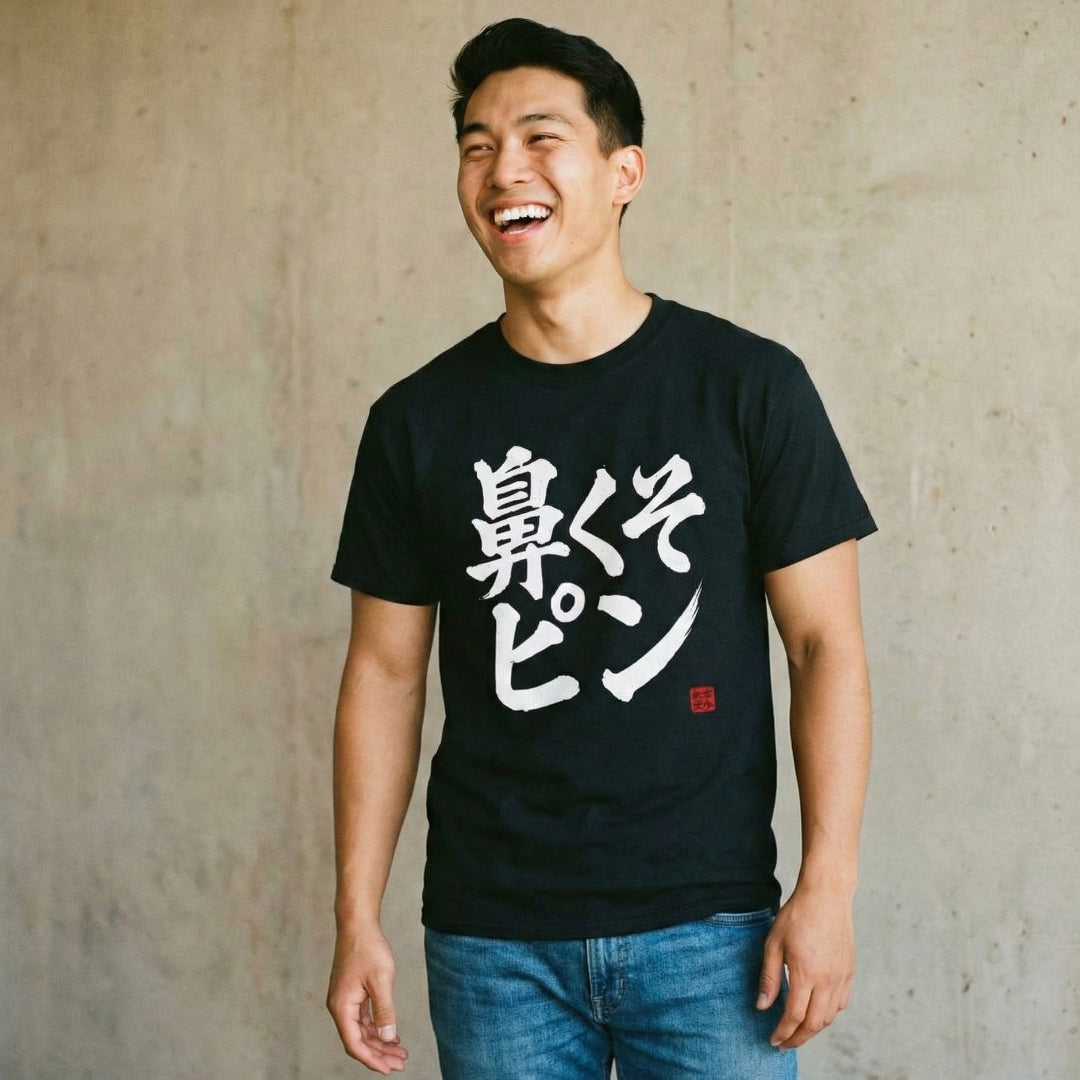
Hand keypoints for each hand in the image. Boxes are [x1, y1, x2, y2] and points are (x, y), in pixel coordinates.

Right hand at [326, 924, 408, 1073]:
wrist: (357, 923)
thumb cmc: (367, 948)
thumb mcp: (381, 980)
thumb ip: (384, 1011)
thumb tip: (388, 1038)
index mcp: (342, 1007)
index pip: (355, 1044)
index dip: (372, 1059)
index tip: (390, 1069)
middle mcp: (339, 1007)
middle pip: (358, 1040)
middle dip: (379, 1054)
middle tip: (401, 1063)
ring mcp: (344, 1000)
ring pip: (361, 1030)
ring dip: (379, 1042)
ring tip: (400, 1052)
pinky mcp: (351, 993)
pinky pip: (362, 1019)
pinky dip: (376, 1028)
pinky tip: (391, 1034)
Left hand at [756, 884, 855, 1050]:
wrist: (826, 897)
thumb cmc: (797, 916)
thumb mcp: (774, 943)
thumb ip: (769, 977)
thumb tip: (763, 1006)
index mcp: (805, 974)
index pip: (794, 1017)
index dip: (783, 1033)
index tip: (773, 1040)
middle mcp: (827, 981)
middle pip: (814, 1024)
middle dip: (798, 1039)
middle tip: (785, 1044)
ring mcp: (841, 978)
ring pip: (829, 1017)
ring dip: (813, 1029)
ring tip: (798, 1030)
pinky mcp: (849, 972)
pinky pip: (841, 1004)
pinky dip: (828, 1015)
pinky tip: (817, 1012)